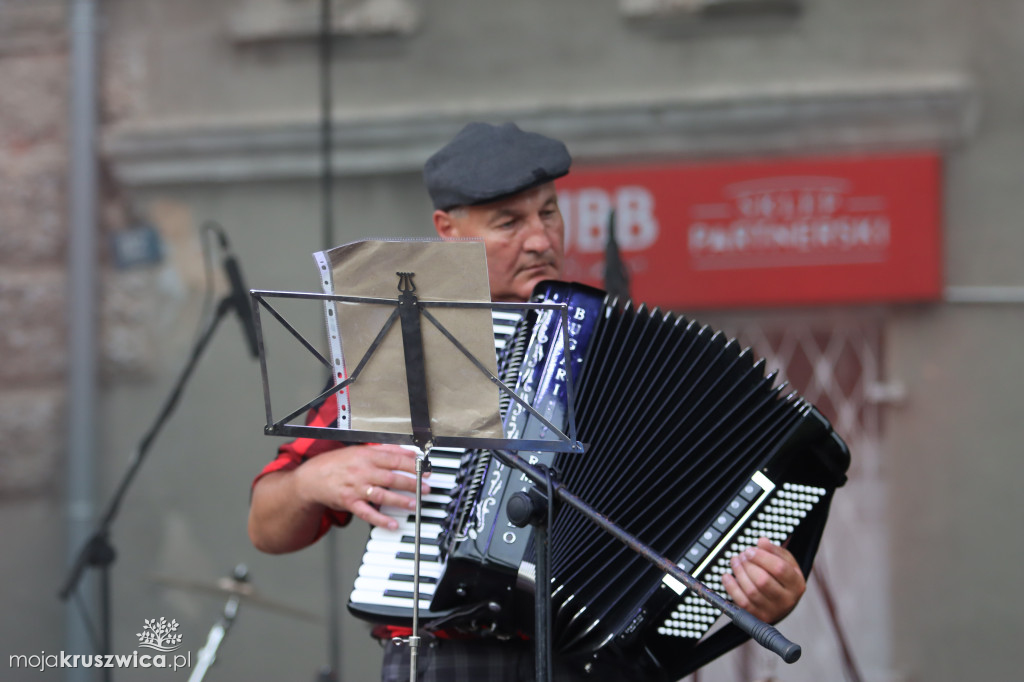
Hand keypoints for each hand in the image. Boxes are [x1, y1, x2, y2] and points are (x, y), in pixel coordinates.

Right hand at [294, 444, 429, 529]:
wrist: (311, 478)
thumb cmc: (337, 463)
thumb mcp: (360, 450)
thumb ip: (384, 450)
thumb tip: (406, 451)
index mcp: (366, 456)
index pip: (394, 459)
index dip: (412, 465)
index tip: (425, 470)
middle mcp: (362, 471)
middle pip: (391, 477)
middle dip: (411, 483)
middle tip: (425, 488)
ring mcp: (355, 488)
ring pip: (381, 494)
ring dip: (400, 500)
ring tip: (415, 504)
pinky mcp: (349, 503)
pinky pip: (367, 513)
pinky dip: (380, 519)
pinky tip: (393, 524)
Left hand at [721, 537, 805, 623]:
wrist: (782, 602)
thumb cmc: (782, 578)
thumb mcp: (785, 562)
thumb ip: (774, 551)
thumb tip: (762, 542)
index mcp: (796, 584)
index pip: (779, 568)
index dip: (761, 557)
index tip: (750, 550)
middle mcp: (787, 600)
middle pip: (763, 580)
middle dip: (748, 565)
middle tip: (742, 555)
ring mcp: (773, 611)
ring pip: (751, 591)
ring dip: (739, 573)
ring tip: (735, 561)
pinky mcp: (758, 616)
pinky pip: (742, 602)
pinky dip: (731, 587)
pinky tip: (727, 576)